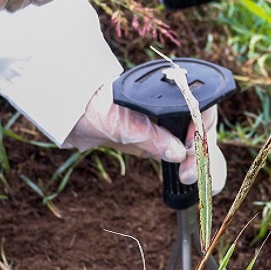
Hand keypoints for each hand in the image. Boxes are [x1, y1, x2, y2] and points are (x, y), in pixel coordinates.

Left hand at [63, 82, 227, 192]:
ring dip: (195, 161)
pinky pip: (178, 152)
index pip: (199, 108)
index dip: (200, 131)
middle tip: (189, 175)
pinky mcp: (156, 138)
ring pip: (191, 141)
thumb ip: (152, 137)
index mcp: (168, 90)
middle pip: (199, 127)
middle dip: (200, 151)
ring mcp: (164, 122)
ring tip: (192, 179)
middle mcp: (170, 104)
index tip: (189, 152)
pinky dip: (185, 164)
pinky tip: (186, 176)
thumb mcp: (123, 125)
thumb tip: (180, 154)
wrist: (70, 115)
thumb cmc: (94, 107)